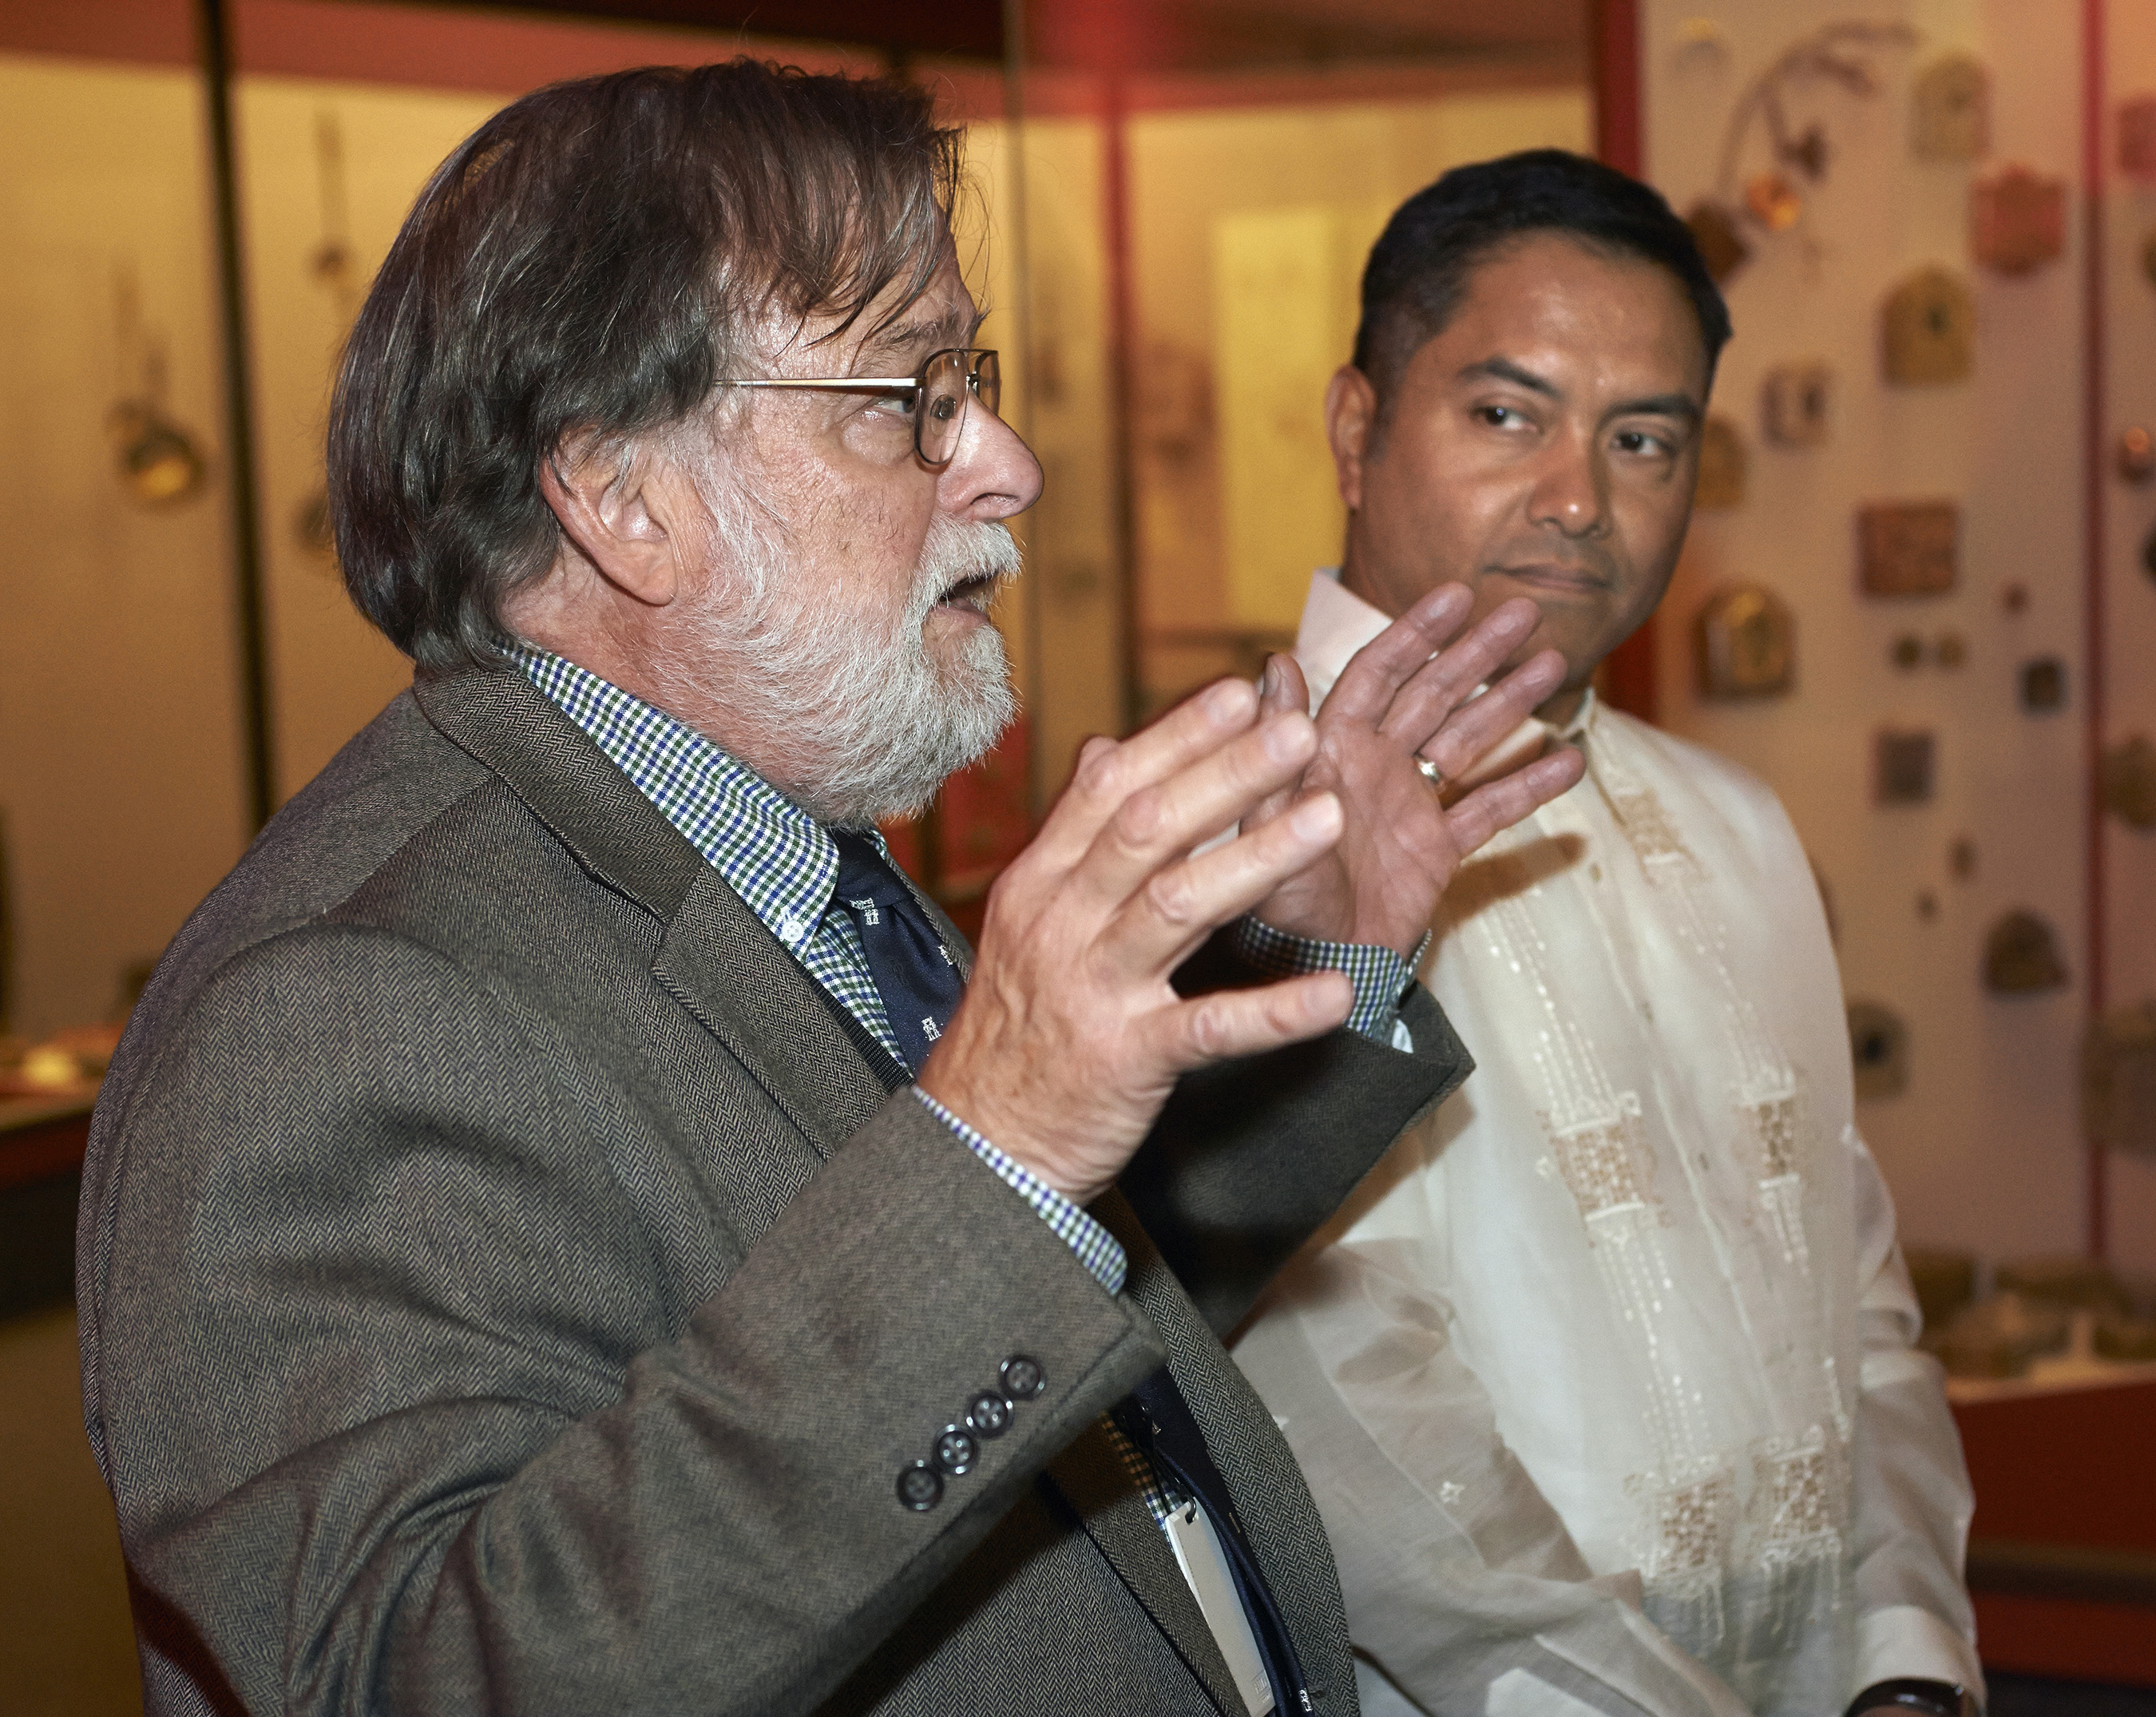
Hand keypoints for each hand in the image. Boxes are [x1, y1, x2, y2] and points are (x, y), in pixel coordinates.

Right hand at [918, 679, 1356, 1204]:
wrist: (978, 1141)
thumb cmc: (1019, 1024)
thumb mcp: (1029, 918)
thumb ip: (1074, 835)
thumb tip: (1104, 747)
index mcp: (1040, 883)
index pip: (1109, 789)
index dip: (1178, 738)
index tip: (1241, 693)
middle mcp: (1061, 923)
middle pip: (1146, 829)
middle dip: (1227, 774)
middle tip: (1300, 732)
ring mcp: (1092, 989)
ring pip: (1176, 906)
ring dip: (1258, 857)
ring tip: (1328, 819)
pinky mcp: (1126, 1058)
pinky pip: (1209, 1027)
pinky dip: (1275, 1011)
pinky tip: (1336, 994)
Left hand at [1244, 583, 1587, 956]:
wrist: (1315, 974)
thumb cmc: (1276, 904)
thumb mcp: (1268, 820)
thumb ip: (1275, 747)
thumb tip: (1274, 664)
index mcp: (1331, 750)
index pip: (1377, 675)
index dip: (1416, 633)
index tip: (1459, 595)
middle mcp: (1371, 767)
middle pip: (1432, 694)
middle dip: (1477, 653)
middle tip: (1526, 612)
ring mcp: (1408, 806)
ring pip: (1467, 740)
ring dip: (1509, 703)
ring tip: (1555, 663)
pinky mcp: (1436, 851)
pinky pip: (1489, 811)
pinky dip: (1527, 787)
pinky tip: (1570, 761)